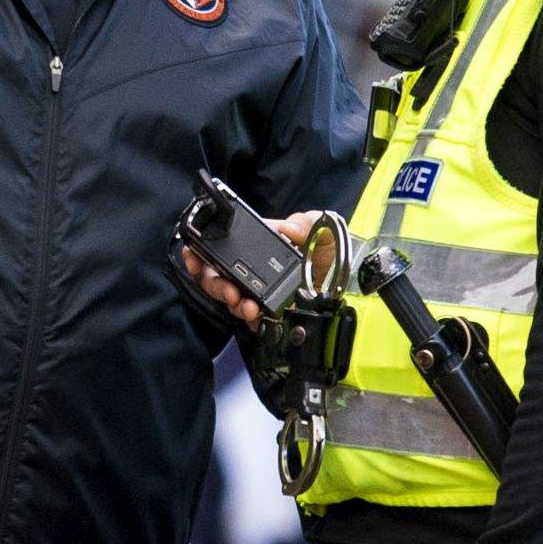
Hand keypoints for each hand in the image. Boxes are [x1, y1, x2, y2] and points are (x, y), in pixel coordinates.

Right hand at [180, 210, 328, 330]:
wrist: (350, 275)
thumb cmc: (330, 248)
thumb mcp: (318, 226)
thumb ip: (301, 223)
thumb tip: (283, 227)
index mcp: (256, 246)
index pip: (220, 249)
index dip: (200, 253)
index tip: (193, 257)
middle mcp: (251, 269)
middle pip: (216, 277)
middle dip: (215, 285)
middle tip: (229, 290)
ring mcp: (259, 292)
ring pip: (230, 299)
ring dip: (232, 303)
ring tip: (246, 306)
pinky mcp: (270, 312)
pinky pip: (251, 319)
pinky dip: (250, 320)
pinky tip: (257, 319)